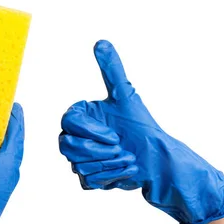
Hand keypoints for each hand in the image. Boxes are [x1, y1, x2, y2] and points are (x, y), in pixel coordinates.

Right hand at [58, 40, 223, 223]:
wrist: (156, 158)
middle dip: (98, 151)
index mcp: (81, 117)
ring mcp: (80, 159)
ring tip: (128, 158)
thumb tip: (102, 42)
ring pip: (78, 165)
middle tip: (121, 149)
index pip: (68, 122)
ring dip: (109, 164)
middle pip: (67, 146)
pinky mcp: (89, 179)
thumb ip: (112, 70)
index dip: (91, 131)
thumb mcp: (126, 96)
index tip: (114, 135)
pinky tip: (127, 170)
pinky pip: (89, 181)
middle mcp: (76, 137)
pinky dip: (110, 177)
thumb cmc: (141, 126)